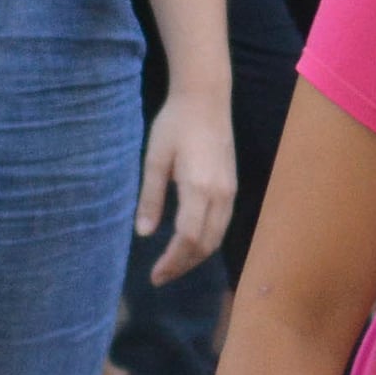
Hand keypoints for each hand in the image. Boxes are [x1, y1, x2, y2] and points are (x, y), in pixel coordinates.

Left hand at [136, 82, 236, 283]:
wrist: (205, 97)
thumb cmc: (175, 124)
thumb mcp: (155, 159)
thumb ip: (150, 197)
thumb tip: (143, 234)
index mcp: (199, 188)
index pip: (189, 238)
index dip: (173, 261)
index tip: (154, 275)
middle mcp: (220, 195)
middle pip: (206, 244)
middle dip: (183, 265)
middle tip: (161, 276)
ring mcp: (230, 191)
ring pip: (217, 237)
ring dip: (196, 256)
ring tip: (173, 265)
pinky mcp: (232, 186)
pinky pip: (222, 224)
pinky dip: (206, 241)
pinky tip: (189, 242)